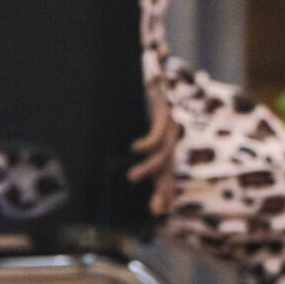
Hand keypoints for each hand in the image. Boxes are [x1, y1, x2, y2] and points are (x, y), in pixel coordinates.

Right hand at [128, 79, 179, 217]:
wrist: (144, 72)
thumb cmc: (134, 101)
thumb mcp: (132, 130)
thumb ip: (130, 149)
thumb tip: (115, 167)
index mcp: (163, 144)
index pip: (165, 174)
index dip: (164, 193)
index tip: (157, 212)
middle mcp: (169, 137)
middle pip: (168, 170)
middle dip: (162, 191)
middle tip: (153, 209)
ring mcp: (169, 125)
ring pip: (163, 155)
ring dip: (147, 168)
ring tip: (130, 177)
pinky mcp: (163, 112)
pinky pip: (158, 134)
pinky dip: (146, 143)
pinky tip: (134, 148)